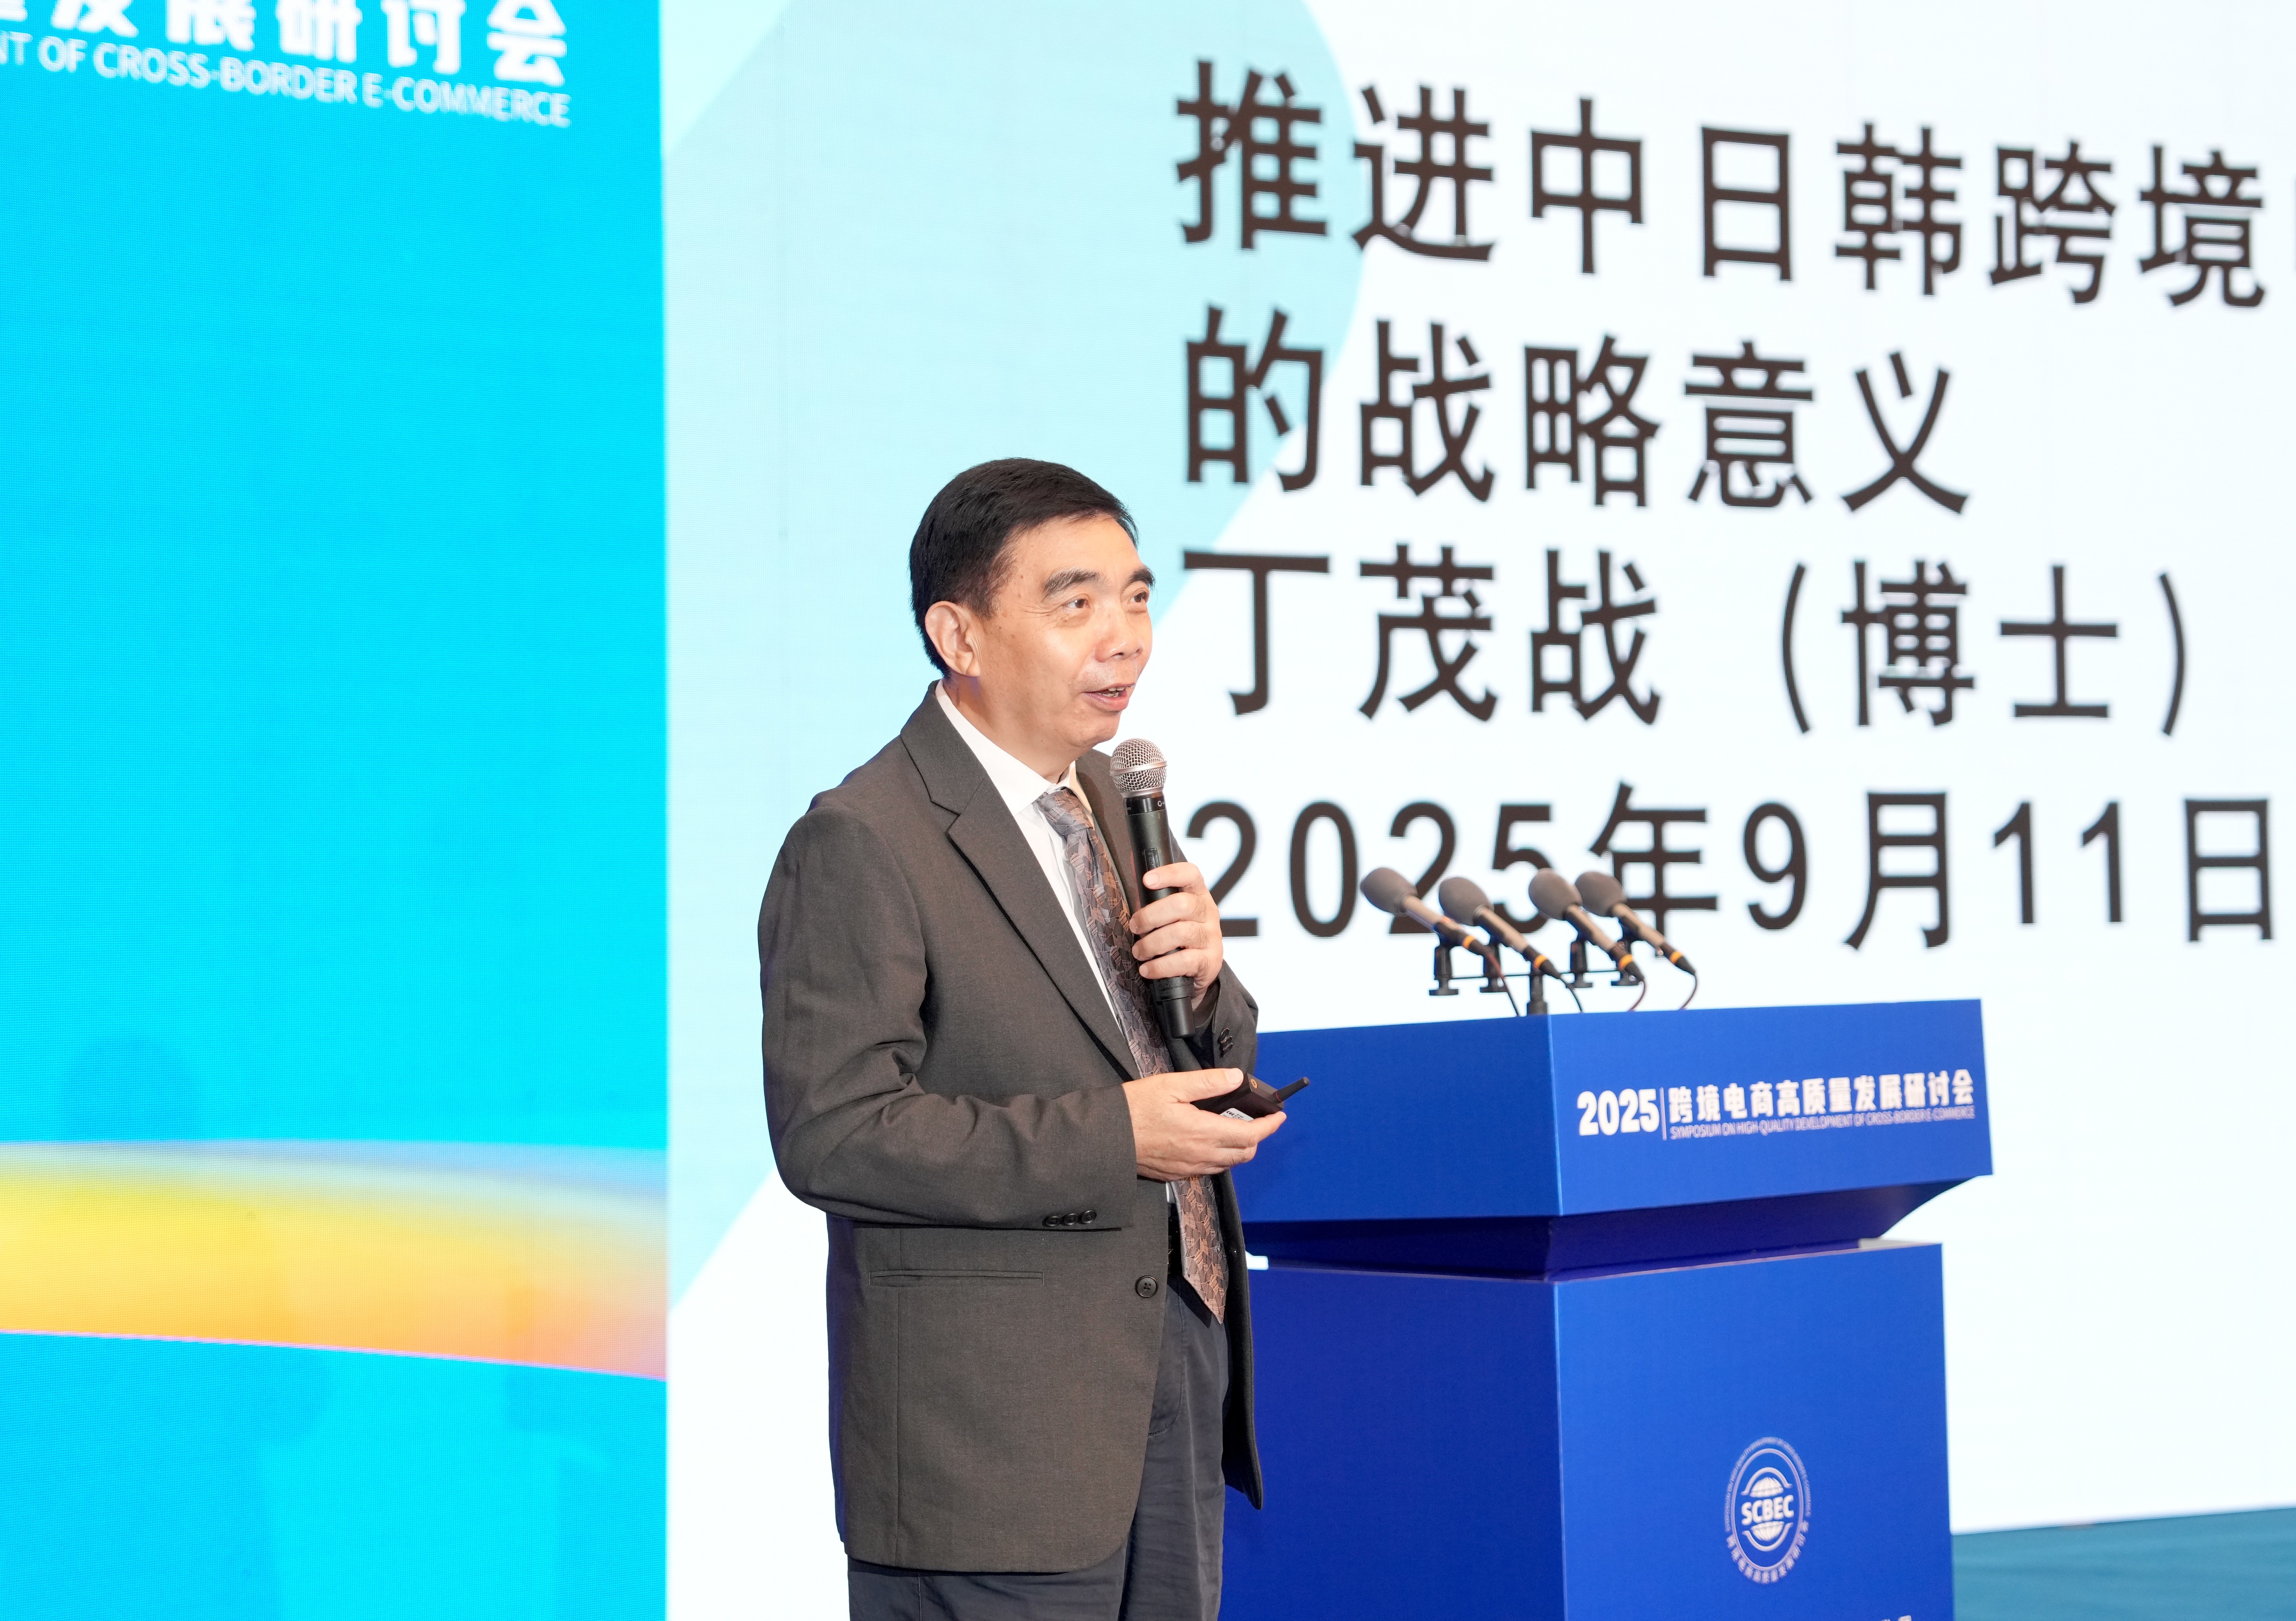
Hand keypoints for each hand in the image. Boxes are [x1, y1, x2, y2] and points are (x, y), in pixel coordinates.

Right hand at [1124, 1068, 1285, 1181]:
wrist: (1107, 1138)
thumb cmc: (1135, 1109)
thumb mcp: (1172, 1085)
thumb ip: (1208, 1082)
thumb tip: (1236, 1077)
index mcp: (1203, 1132)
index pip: (1250, 1135)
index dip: (1269, 1126)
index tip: (1279, 1116)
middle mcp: (1200, 1155)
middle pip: (1244, 1154)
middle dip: (1258, 1138)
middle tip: (1259, 1121)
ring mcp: (1188, 1168)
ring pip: (1227, 1164)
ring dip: (1239, 1148)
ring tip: (1237, 1128)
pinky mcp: (1176, 1174)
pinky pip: (1208, 1169)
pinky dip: (1219, 1157)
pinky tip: (1210, 1141)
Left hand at [1130, 860, 1223, 1008]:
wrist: (1200, 970)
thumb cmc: (1179, 937)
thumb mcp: (1172, 915)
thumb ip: (1155, 900)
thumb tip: (1132, 872)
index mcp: (1198, 895)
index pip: (1191, 874)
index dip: (1169, 874)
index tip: (1147, 880)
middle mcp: (1208, 913)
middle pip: (1182, 904)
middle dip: (1151, 916)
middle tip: (1135, 927)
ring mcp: (1211, 937)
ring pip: (1181, 933)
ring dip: (1152, 944)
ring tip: (1139, 952)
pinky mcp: (1210, 961)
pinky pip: (1183, 961)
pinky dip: (1160, 966)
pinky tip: (1147, 969)